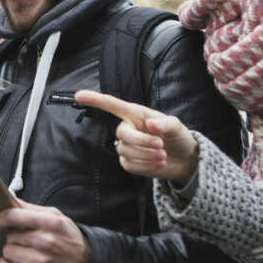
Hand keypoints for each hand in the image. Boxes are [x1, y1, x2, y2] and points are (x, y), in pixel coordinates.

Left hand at [0, 199, 91, 262]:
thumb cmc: (69, 239)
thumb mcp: (56, 217)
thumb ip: (32, 209)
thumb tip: (10, 201)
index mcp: (49, 222)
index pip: (13, 216)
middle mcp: (45, 241)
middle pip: (10, 236)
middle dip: (15, 238)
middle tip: (27, 242)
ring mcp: (40, 261)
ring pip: (7, 251)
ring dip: (12, 253)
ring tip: (27, 254)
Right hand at [74, 90, 199, 184]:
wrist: (183, 159)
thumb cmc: (178, 137)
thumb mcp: (177, 127)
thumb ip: (165, 124)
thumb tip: (150, 124)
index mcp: (136, 114)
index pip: (112, 105)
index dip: (95, 100)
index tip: (78, 95)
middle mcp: (128, 128)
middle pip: (122, 133)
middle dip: (141, 141)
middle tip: (161, 145)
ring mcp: (127, 146)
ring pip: (126, 151)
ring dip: (146, 155)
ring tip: (163, 156)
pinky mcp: (129, 162)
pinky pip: (129, 165)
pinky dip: (145, 166)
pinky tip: (158, 163)